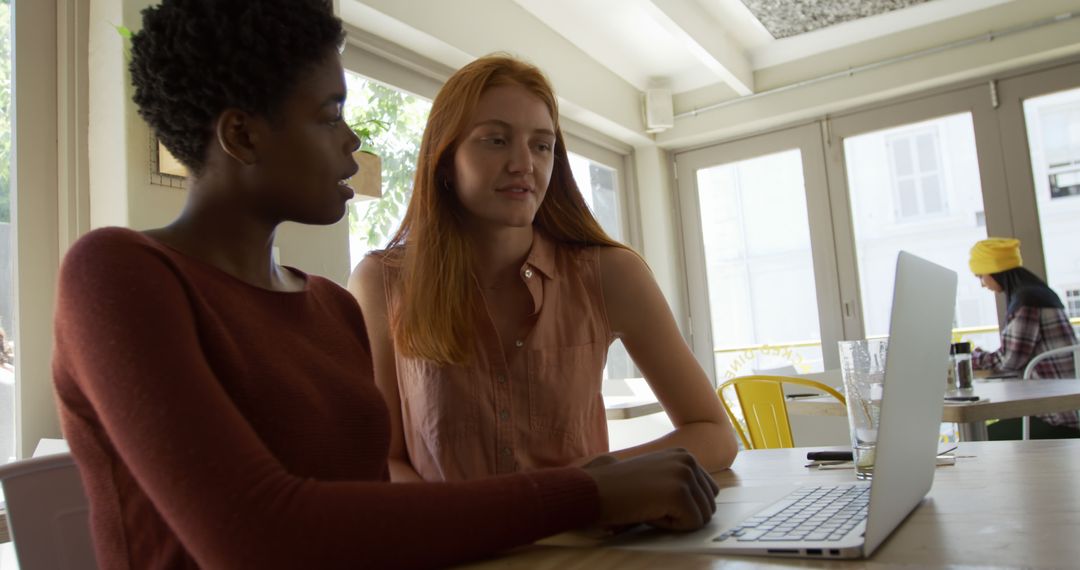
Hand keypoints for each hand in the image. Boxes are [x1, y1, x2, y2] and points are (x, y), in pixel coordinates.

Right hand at [582, 448, 718, 530]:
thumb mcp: (658, 475)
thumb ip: (681, 481)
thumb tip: (706, 503)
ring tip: (652, 507)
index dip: (686, 505)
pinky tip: (651, 512)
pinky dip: (672, 527)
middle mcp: (688, 460)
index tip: (660, 499)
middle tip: (655, 505)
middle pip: (709, 505)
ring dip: (678, 520)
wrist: (597, 489)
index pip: (709, 492)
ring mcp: (685, 475)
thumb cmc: (623, 488)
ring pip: (703, 516)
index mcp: (684, 455)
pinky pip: (691, 525)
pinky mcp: (679, 493)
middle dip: (685, 514)